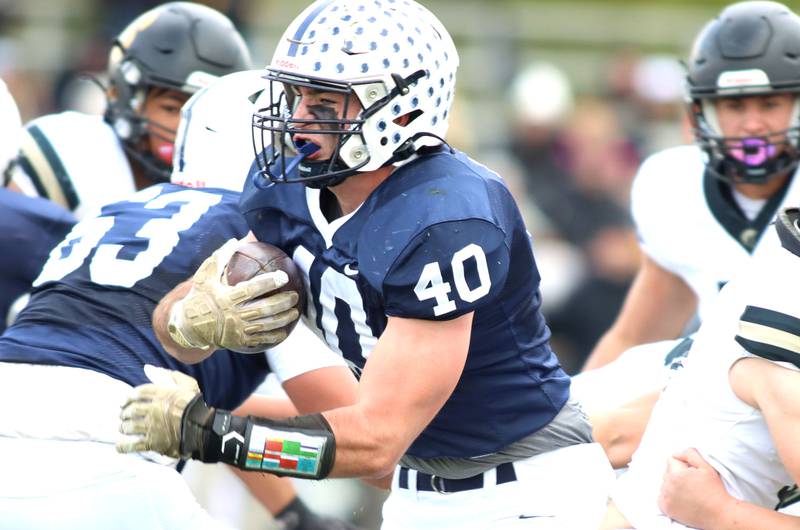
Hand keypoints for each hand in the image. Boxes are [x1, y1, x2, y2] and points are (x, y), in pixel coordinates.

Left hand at [117, 365, 201, 457]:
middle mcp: (152, 410)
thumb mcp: (187, 384)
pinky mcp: (152, 442)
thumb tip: (148, 368)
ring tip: (123, 428)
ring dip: (124, 427)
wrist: (201, 427)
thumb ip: (168, 375)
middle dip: (125, 413)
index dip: (128, 397)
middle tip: (123, 415)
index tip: (124, 401)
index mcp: (160, 395)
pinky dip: (124, 446)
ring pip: (130, 427)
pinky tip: (119, 446)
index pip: (138, 393)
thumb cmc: (195, 405)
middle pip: (131, 410)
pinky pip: (133, 445)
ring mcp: (151, 427)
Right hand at [168, 239, 299, 352]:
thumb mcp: (206, 275)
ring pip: (265, 325)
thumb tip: (236, 240)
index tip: (283, 276)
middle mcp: (234, 315)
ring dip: (283, 319)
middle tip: (295, 296)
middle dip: (282, 302)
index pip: (252, 289)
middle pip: (264, 309)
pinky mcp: (239, 341)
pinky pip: (260, 340)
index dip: (269, 283)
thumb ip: (220, 257)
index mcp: (227, 297)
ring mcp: (237, 330)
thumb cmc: (200, 296)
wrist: (189, 325)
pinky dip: (274, 336)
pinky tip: (285, 331)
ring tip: (295, 311)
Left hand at [658, 448, 731, 527]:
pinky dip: (669, 498)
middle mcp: (667, 487)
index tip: (692, 473)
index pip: (671, 460)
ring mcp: (666, 499)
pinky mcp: (666, 509)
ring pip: (664, 485)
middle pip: (667, 472)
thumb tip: (676, 453)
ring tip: (689, 493)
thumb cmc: (714, 490)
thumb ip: (690, 454)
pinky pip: (662, 497)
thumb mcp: (706, 466)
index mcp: (675, 475)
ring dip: (673, 486)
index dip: (683, 464)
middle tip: (693, 484)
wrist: (719, 514)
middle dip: (677, 475)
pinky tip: (683, 500)